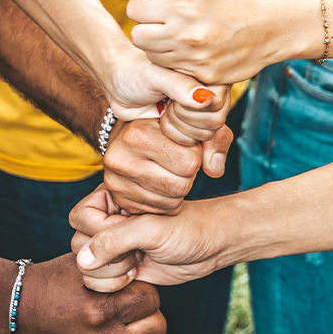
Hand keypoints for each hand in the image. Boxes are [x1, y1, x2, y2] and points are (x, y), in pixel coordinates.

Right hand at [15, 253, 166, 333]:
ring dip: (144, 332)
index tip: (132, 285)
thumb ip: (117, 266)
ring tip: (127, 320)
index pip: (151, 298)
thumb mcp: (86, 265)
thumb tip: (148, 263)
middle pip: (156, 325)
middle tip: (132, 303)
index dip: (144, 288)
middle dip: (148, 310)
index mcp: (100, 308)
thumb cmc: (53, 281)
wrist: (17, 312)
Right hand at [69, 188, 226, 290]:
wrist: (212, 245)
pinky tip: (135, 275)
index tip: (133, 233)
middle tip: (137, 251)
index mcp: (112, 198)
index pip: (81, 218)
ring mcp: (112, 245)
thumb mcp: (153, 230)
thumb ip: (115, 240)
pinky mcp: (118, 266)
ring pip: (85, 265)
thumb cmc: (189, 228)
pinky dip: (112, 284)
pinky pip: (96, 281)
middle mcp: (107, 220)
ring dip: (110, 272)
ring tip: (137, 262)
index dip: (101, 232)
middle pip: (78, 244)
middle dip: (107, 256)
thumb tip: (82, 260)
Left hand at [97, 45, 225, 133]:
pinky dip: (176, 137)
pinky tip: (163, 121)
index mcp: (207, 74)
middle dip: (184, 118)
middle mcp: (210, 92)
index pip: (216, 104)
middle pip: (214, 123)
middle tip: (166, 104)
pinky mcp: (191, 126)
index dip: (191, 107)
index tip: (170, 98)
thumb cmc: (134, 72)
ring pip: (205, 136)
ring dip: (178, 128)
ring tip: (164, 111)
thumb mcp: (153, 76)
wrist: (119, 85)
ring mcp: (201, 110)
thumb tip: (206, 98)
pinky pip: (194, 144)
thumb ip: (180, 85)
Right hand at [102, 117, 233, 215]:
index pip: (190, 161)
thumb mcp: (191, 122)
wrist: (125, 132)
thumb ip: (213, 139)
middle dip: (188, 175)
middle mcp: (122, 158)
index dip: (195, 155)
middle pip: (181, 185)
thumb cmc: (164, 127)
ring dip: (179, 190)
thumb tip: (216, 170)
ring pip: (171, 201)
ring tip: (170, 171)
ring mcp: (116, 181)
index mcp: (139, 133)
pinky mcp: (119, 198)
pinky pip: (159, 210)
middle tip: (180, 163)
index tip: (186, 146)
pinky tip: (161, 184)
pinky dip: (167, 201)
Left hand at [119, 0, 291, 85]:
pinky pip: (173, 72)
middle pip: (138, 36)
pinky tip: (195, 53)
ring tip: (182, 39)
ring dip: (161, 49)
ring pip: (152, 57)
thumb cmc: (233, 1)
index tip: (158, 8)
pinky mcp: (203, 77)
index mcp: (183, 3)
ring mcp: (195, 57)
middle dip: (148, 31)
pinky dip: (179, 65)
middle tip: (167, 26)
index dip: (143, 8)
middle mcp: (186, 31)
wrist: (273, 27)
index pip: (133, 10)